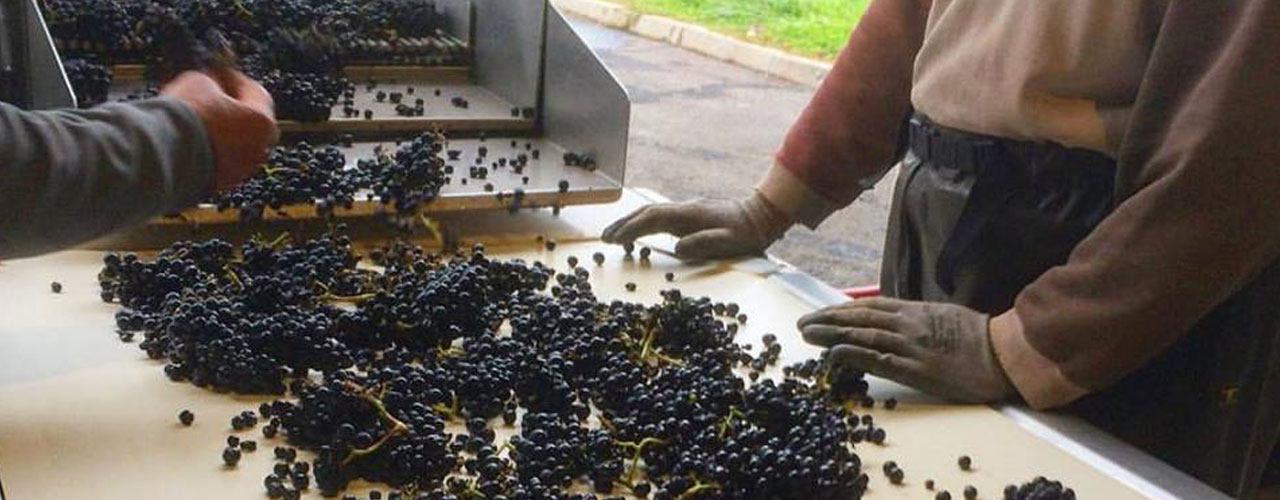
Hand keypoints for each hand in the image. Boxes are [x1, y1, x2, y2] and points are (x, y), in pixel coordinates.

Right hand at [162, 70, 277, 190]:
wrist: (163, 156)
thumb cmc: (187, 120)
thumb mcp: (198, 81)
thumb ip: (210, 80)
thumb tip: (206, 80)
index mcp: (263, 123)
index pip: (255, 92)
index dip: (233, 78)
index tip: (218, 72)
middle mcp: (258, 151)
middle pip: (245, 121)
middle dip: (224, 105)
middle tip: (204, 92)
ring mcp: (239, 171)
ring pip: (230, 143)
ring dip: (212, 128)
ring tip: (188, 113)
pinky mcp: (216, 184)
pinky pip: (213, 160)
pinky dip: (202, 148)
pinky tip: (183, 135)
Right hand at [601, 193, 791, 259]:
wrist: (761, 215)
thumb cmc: (747, 233)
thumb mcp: (729, 242)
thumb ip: (704, 244)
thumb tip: (677, 249)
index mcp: (690, 215)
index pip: (653, 219)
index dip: (631, 228)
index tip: (614, 239)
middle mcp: (684, 209)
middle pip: (646, 212)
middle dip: (624, 223)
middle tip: (604, 238)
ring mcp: (686, 210)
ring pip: (652, 213)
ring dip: (631, 222)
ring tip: (614, 235)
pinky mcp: (690, 215)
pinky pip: (660, 217)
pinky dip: (644, 222)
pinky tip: (639, 231)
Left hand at [798, 298, 1015, 403]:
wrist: (1004, 354)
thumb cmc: (978, 337)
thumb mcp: (943, 317)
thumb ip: (916, 319)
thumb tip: (892, 321)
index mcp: (914, 311)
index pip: (868, 307)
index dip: (840, 309)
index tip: (820, 313)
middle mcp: (907, 324)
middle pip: (858, 318)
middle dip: (827, 320)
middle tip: (802, 324)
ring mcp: (910, 346)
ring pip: (862, 335)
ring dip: (831, 334)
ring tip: (807, 335)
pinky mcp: (916, 368)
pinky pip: (878, 359)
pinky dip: (853, 353)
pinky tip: (833, 353)